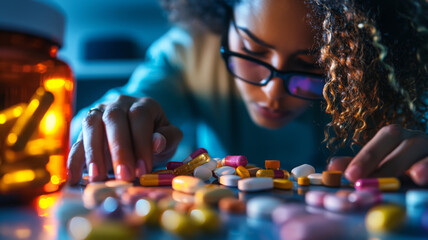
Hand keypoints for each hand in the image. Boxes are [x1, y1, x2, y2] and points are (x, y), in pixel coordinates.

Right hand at [67, 95, 181, 184]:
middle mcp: (119, 104)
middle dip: (119, 149)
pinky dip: (74, 160)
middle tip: (124, 175)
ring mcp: (99, 113)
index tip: (143, 169)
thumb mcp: (169, 137)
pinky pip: (77, 141)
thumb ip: (168, 138)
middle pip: (114, 119)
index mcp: (143, 104)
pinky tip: (73, 178)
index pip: (139, 117)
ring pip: (91, 125)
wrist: (138, 130)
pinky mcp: (85, 129)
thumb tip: (157, 143)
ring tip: (98, 178)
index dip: (141, 143)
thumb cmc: (156, 136)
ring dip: (94, 153)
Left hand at [328, 124, 427, 185]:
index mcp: (394, 136)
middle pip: (401, 143)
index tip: (350, 176)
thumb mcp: (379, 164)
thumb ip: (358, 165)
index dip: (365, 158)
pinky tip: (424, 178)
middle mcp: (414, 138)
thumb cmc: (402, 164)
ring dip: (418, 165)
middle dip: (385, 164)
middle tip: (368, 183)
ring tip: (414, 176)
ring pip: (425, 152)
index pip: (379, 142)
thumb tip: (332, 167)